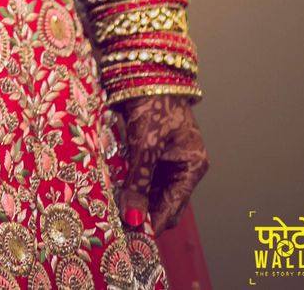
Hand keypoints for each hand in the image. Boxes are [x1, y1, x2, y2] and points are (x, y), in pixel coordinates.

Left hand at [118, 94, 208, 234]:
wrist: (143, 66)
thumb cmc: (153, 100)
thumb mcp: (146, 142)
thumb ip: (140, 181)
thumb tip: (134, 219)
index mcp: (192, 165)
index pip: (172, 207)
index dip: (152, 223)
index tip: (130, 237)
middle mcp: (181, 165)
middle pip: (161, 202)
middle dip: (141, 213)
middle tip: (116, 226)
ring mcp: (166, 158)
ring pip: (149, 190)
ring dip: (133, 199)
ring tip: (111, 210)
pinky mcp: (150, 149)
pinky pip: (140, 175)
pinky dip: (128, 183)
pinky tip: (112, 189)